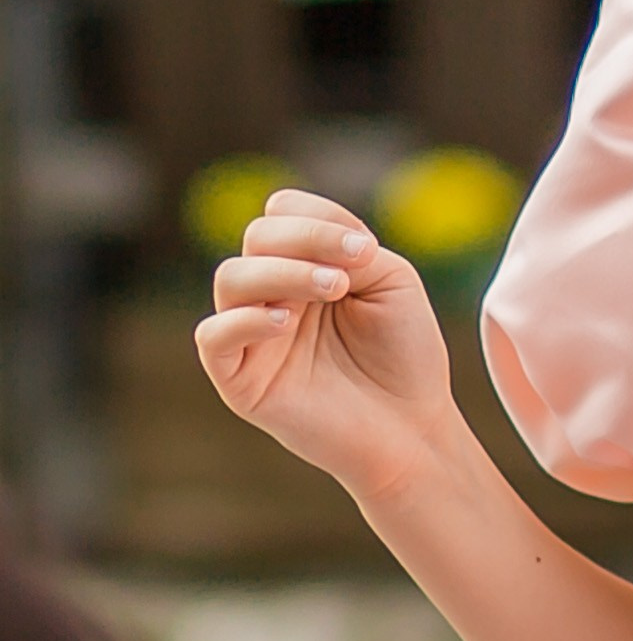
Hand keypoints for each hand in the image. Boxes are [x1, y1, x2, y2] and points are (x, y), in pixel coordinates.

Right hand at [195, 190, 460, 509]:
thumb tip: (304, 238)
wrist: (412, 426)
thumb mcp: (390, 279)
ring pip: (231, 278)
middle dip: (306, 238)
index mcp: (305, 265)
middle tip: (354, 267)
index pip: (281, 214)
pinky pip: (213, 338)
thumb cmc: (404, 351)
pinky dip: (244, 320)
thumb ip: (347, 247)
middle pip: (258, 238)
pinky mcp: (240, 380)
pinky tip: (286, 323)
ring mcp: (253, 335)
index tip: (365, 247)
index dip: (317, 217)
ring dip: (284, 272)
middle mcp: (272, 294)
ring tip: (334, 289)